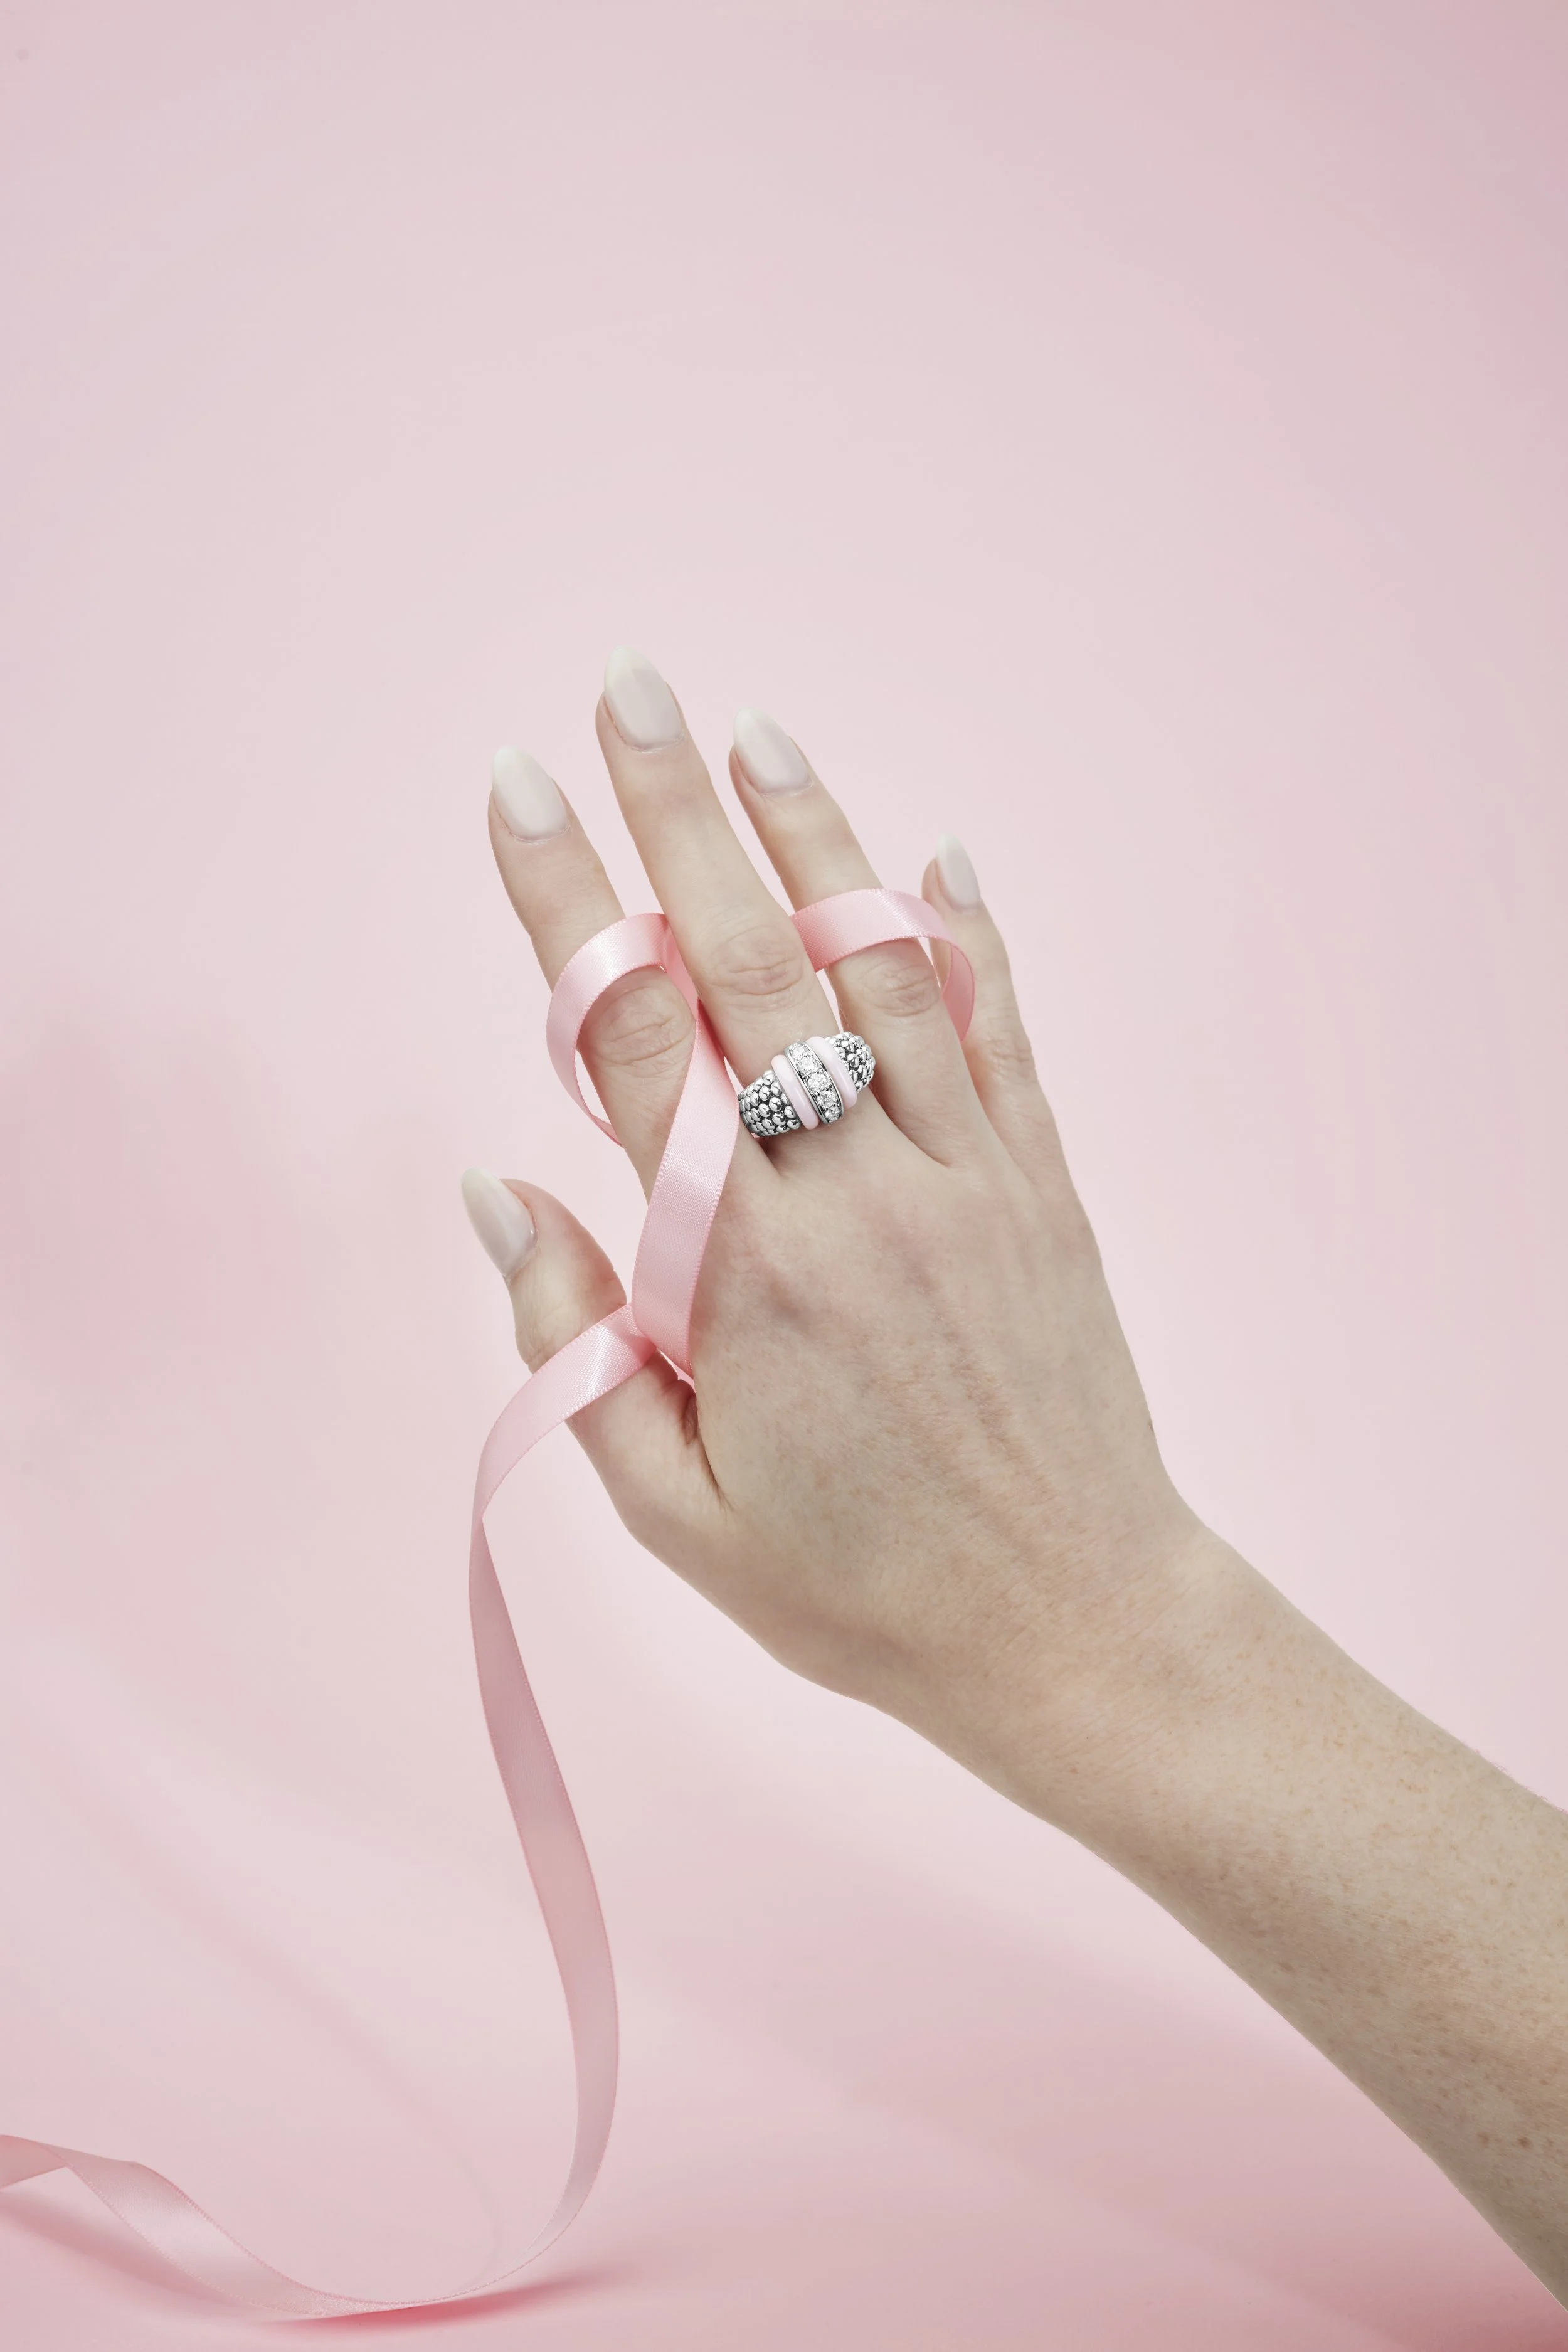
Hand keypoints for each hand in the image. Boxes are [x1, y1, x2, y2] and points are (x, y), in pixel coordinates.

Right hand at [462, 649, 1217, 1815]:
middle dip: (676, 814)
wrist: (1076, 1628)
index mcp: (744, 1269)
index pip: (632, 1042)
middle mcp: (855, 1191)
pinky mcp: (1042, 1189)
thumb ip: (574, 1342)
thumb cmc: (857, 1589)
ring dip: (814, 843)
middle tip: (627, 685)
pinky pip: (999, 1036)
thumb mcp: (673, 1510)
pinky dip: (964, 942)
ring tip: (756, 734)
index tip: (521, 789)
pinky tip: (935, 860)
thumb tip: (500, 1186)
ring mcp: (965, 1176)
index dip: (569, 904)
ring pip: (878, 971)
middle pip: (751, 963)